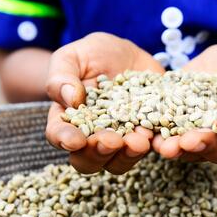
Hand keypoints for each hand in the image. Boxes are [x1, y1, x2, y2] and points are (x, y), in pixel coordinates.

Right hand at [46, 32, 164, 174]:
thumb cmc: (93, 54)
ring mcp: (121, 139)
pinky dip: (154, 146)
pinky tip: (157, 136)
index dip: (65, 139)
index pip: (59, 135)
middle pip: (88, 159)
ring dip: (128, 155)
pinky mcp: (146, 134)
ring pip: (119, 162)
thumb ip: (62, 76)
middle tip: (111, 140)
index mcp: (68, 119)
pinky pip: (150, 148)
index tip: (75, 140)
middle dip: (98, 153)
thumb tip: (70, 99)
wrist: (129, 55)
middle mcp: (92, 136)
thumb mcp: (73, 56)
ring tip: (139, 140)